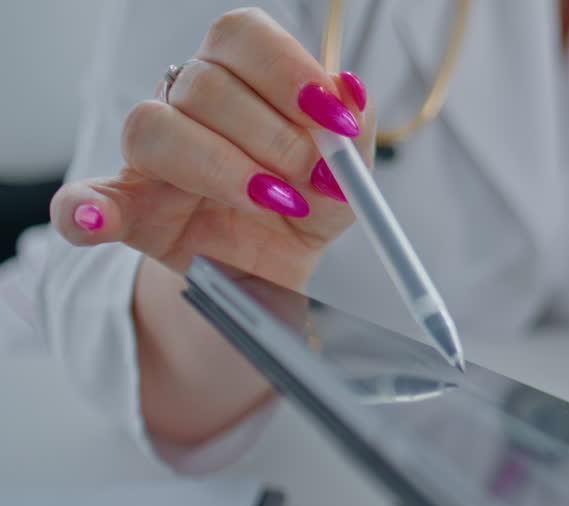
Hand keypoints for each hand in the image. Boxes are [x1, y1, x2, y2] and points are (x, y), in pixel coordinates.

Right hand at [51, 8, 375, 290]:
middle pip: (205, 83)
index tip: (331, 118)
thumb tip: (353, 91)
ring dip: (219, 168)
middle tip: (310, 177)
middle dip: (271, 135)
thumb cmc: (305, 206)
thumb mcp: (347, 177)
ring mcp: (149, 158)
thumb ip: (355, 137)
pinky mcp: (124, 211)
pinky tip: (101, 220)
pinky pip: (80, 201)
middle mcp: (187, 102)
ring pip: (154, 129)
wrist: (276, 272)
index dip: (288, 72)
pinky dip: (84, 209)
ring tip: (273, 202)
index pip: (244, 37)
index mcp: (241, 77)